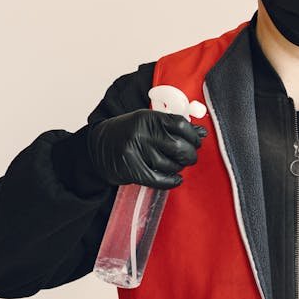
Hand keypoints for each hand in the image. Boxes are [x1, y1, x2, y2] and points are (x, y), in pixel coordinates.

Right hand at [86, 108, 206, 189]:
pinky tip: (175, 179)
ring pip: (170, 164)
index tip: (196, 141)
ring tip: (174, 165)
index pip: (181, 125)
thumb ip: (172, 126)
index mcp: (148, 117)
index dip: (194, 135)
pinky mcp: (130, 169)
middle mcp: (141, 133)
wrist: (97, 148)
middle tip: (189, 157)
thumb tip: (201, 132)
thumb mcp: (147, 122)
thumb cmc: (127, 134)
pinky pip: (159, 179)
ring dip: (178, 168)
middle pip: (179, 147)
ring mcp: (135, 151)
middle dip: (190, 155)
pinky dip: (171, 181)